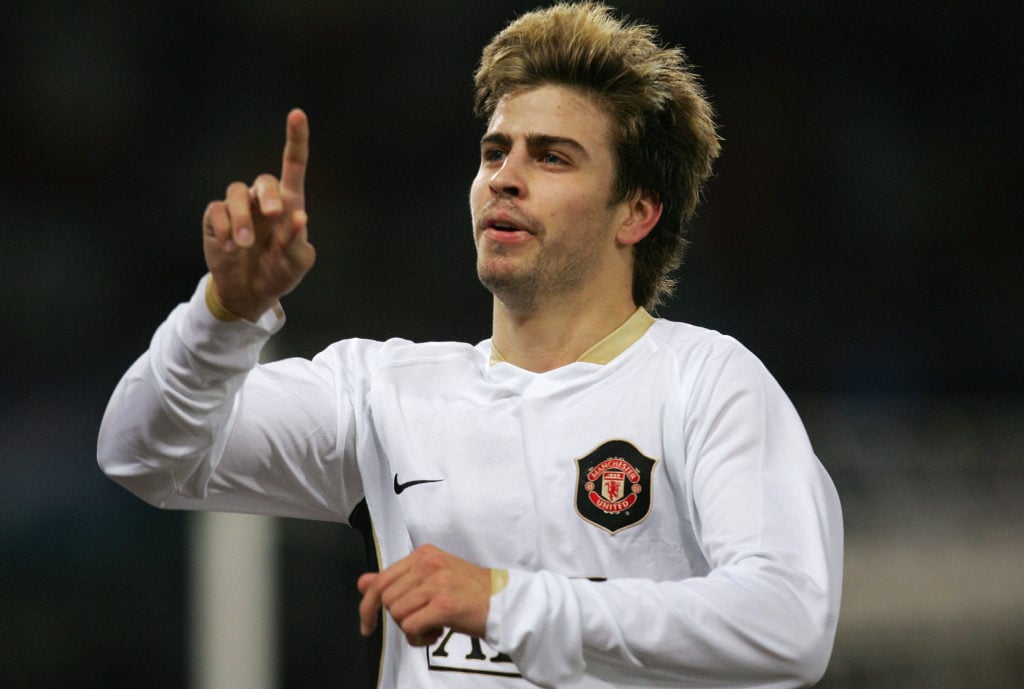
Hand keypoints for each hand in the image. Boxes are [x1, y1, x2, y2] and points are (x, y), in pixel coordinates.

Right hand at [202, 108, 315, 320]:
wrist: (250, 292)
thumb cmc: (279, 273)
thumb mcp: (296, 264)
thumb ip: (298, 243)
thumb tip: (299, 218)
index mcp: (289, 204)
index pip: (293, 165)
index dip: (296, 138)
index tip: (297, 114)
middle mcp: (263, 201)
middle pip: (263, 180)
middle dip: (269, 196)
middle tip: (275, 215)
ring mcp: (238, 208)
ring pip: (235, 192)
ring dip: (241, 218)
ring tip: (244, 244)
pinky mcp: (215, 220)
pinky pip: (215, 211)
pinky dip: (222, 228)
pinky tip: (230, 247)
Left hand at [358, 544, 491, 646]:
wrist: (506, 602)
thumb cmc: (470, 592)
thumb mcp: (431, 578)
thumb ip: (397, 579)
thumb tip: (362, 582)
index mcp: (424, 554)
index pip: (380, 579)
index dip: (367, 605)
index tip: (367, 624)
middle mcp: (429, 563)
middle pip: (387, 599)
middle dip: (398, 619)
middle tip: (420, 622)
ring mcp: (437, 582)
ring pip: (398, 614)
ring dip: (412, 629)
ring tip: (433, 625)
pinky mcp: (445, 604)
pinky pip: (412, 627)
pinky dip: (420, 638)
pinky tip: (437, 632)